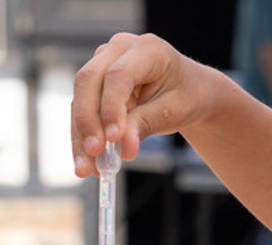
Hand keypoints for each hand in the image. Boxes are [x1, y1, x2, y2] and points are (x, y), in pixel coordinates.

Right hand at [71, 32, 213, 176]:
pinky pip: (82, 111)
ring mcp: (103, 62)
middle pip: (89, 81)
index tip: (112, 138)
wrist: (190, 91)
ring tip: (88, 169)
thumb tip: (123, 149)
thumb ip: (146, 124)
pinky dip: (83, 138)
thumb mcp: (174, 111)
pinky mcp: (95, 83)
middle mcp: (118, 49)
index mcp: (147, 49)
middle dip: (88, 121)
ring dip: (81, 136)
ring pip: (80, 98)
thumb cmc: (187, 96)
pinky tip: (87, 163)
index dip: (111, 107)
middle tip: (94, 154)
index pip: (119, 75)